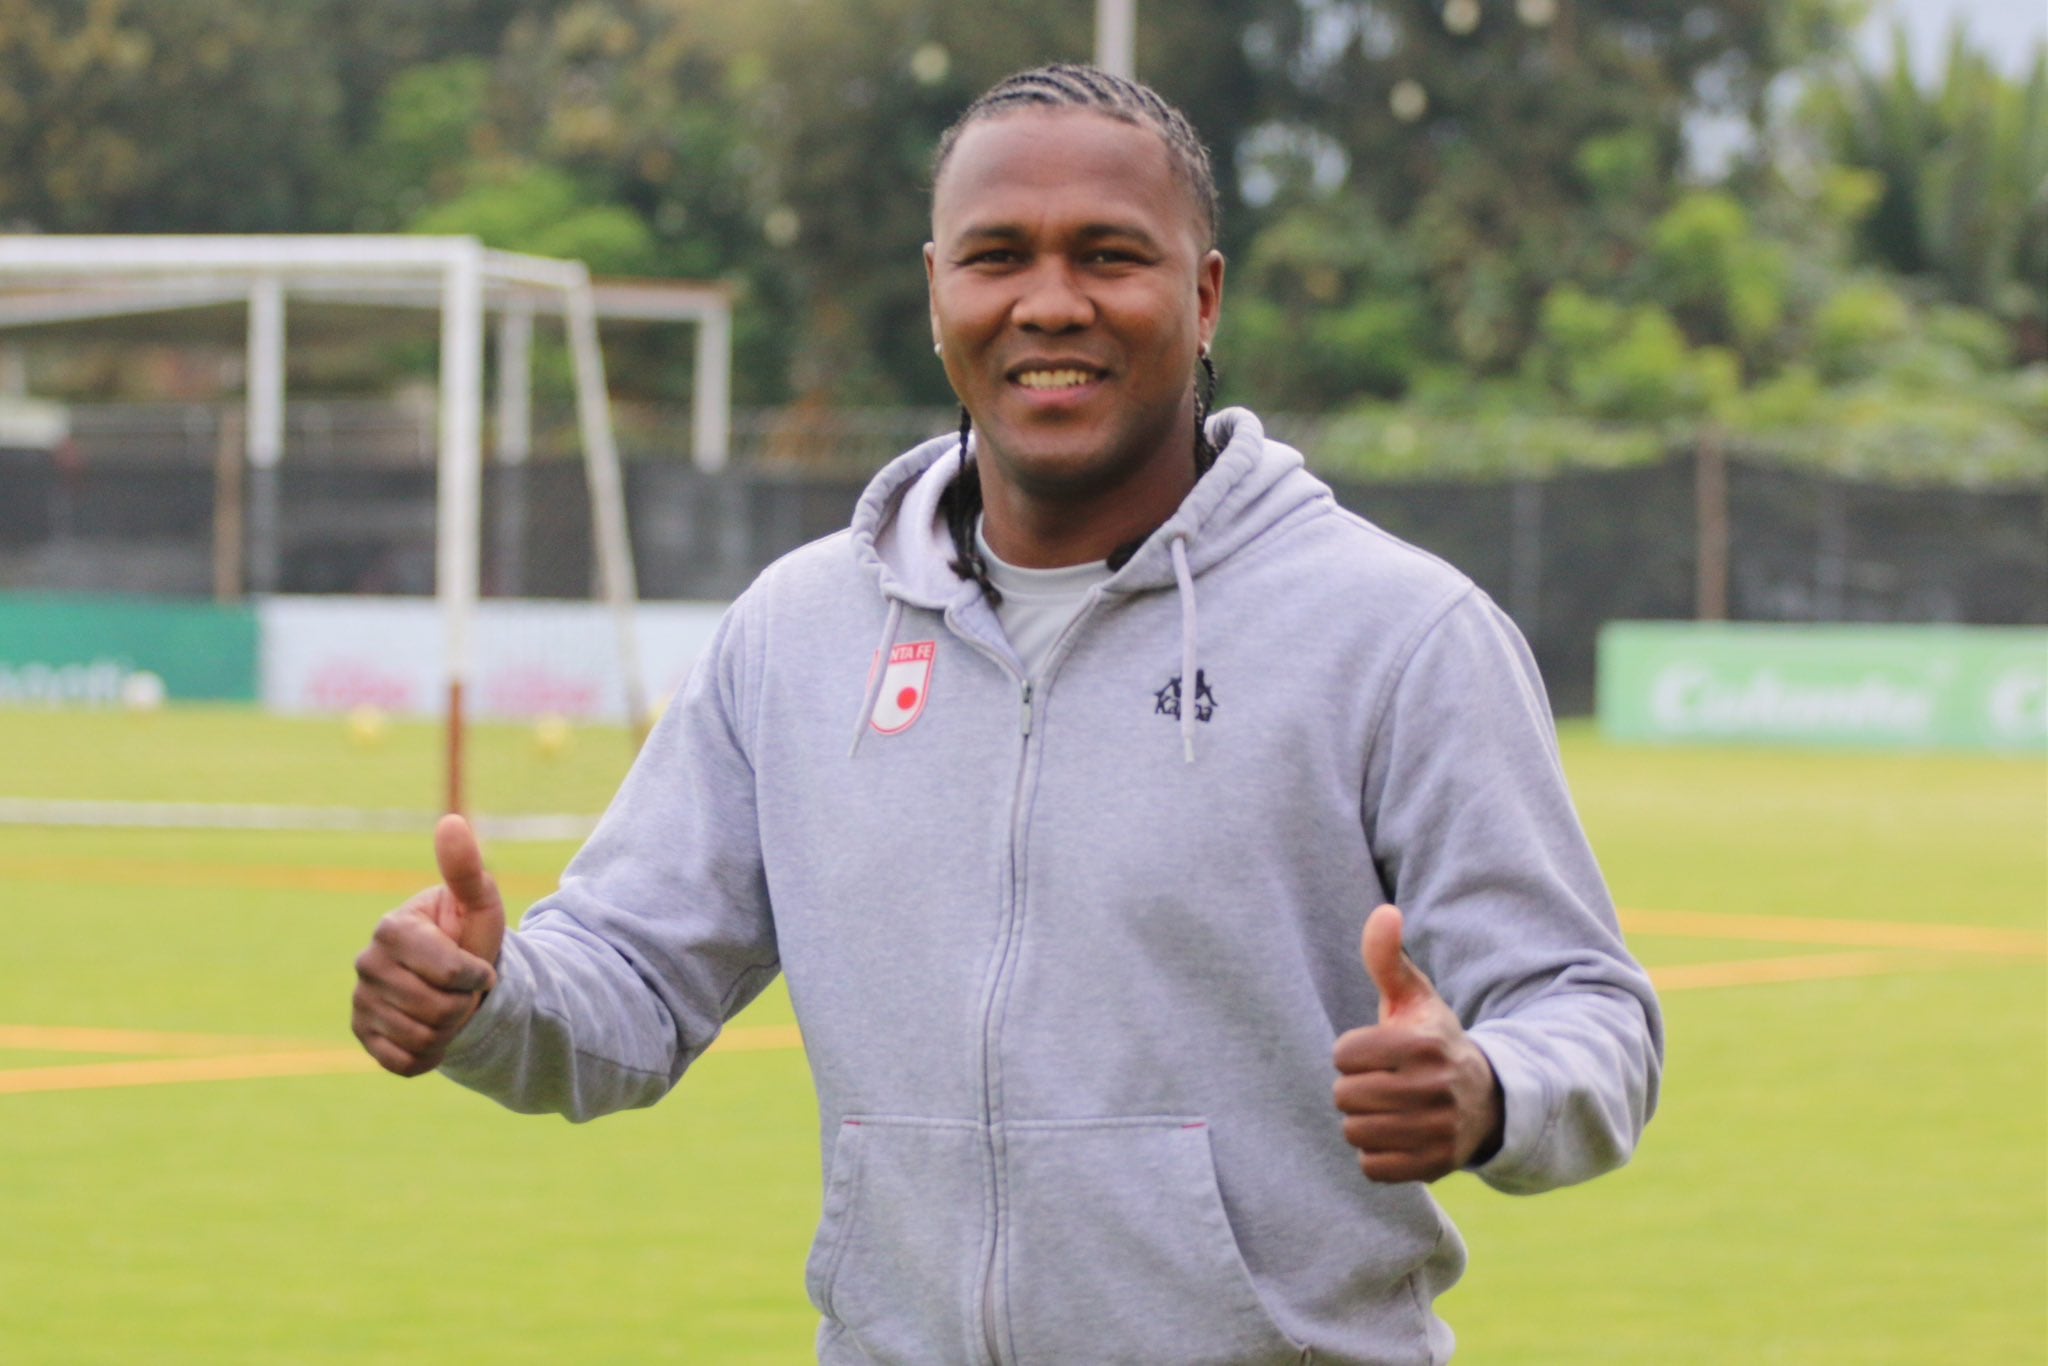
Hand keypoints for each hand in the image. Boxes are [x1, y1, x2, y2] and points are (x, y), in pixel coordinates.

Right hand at [351, 814, 506, 1076]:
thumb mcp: (479, 902)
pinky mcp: (363, 1035)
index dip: (475, 976)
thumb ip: (466, 867)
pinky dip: (429, 1054)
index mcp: (392, 929)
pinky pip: (403, 1062)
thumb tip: (451, 821)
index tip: (478, 965)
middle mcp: (367, 964)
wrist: (460, 980)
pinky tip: (433, 1032)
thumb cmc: (470, 936)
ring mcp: (361, 1001)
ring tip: (448, 1007)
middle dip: (464, 1004)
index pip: (449, 972)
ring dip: (450, 1030)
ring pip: (423, 1038)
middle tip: (463, 990)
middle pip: (436, 1009)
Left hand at [1333, 904, 1504, 1182]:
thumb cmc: (1433, 1043)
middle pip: (1344, 1096)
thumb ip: (1387, 959)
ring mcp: (1438, 1131)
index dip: (1352, 1053)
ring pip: (1355, 1133)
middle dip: (1355, 1088)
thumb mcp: (1416, 999)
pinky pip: (1372, 1167)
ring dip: (1363, 1122)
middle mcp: (1434, 1089)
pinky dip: (1376, 1155)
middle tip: (1382, 1083)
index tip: (1378, 1053)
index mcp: (1424, 1045)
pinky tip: (1397, 1136)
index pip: (1344, 1054)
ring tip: (1389, 1109)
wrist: (1486, 1100)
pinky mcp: (1436, 1165)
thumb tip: (1383, 912)